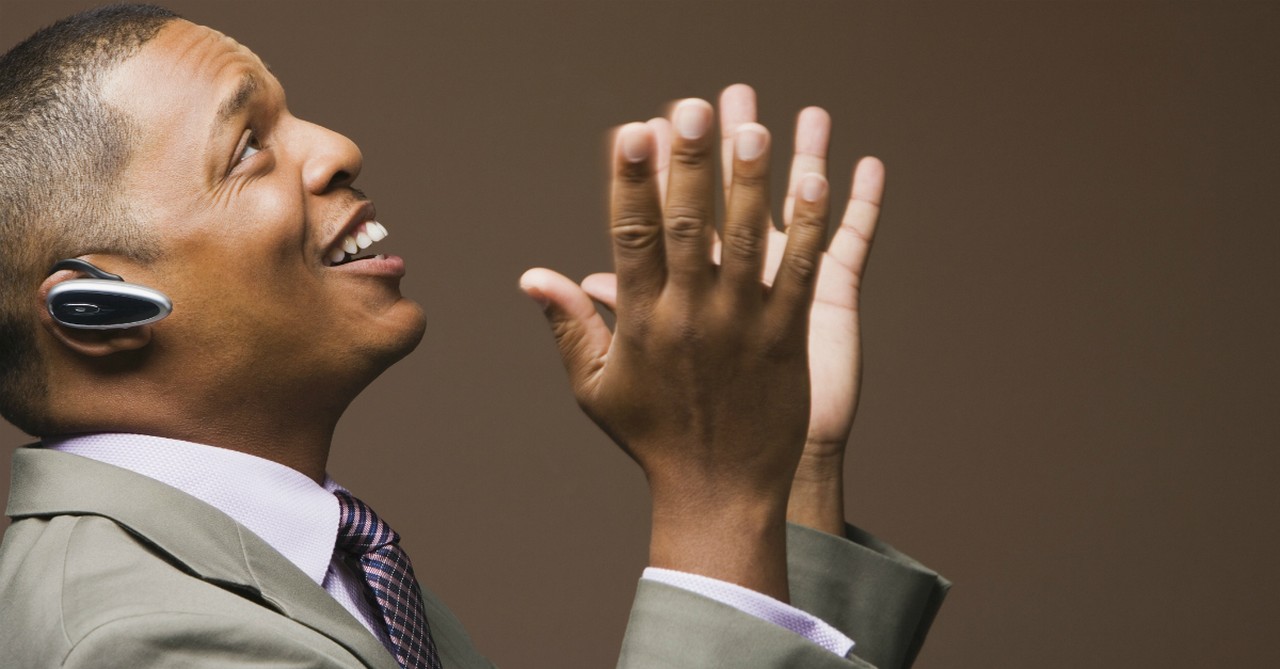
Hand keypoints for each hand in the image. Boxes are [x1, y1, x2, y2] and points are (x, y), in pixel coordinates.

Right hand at [521, 96, 833, 598]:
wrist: (720, 492)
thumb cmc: (653, 438)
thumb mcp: (596, 386)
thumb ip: (569, 324)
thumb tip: (531, 276)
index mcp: (641, 324)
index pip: (631, 239)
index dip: (632, 183)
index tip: (631, 133)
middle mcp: (690, 317)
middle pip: (690, 227)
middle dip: (691, 164)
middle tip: (692, 107)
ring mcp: (742, 326)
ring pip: (747, 242)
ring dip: (751, 182)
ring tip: (753, 128)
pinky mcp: (786, 337)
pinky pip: (799, 273)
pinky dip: (808, 228)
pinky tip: (816, 183)